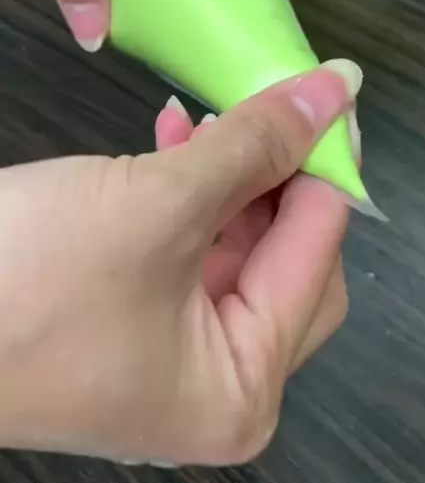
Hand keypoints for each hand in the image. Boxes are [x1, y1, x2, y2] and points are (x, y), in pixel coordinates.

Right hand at [0, 63, 357, 465]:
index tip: (328, 98)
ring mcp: (172, 361)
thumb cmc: (27, 281)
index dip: (327, 172)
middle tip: (270, 108)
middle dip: (278, 180)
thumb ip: (256, 145)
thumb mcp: (158, 204)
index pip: (321, 263)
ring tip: (211, 117)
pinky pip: (189, 255)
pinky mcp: (132, 327)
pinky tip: (174, 141)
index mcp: (243, 390)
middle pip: (288, 264)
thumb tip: (336, 92)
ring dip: (232, 179)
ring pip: (237, 252)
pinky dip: (190, 198)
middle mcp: (219, 389)